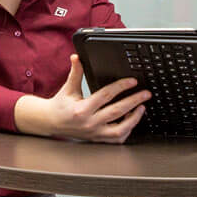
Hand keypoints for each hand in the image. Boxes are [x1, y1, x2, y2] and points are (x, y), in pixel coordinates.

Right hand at [18, 55, 149, 143]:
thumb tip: (77, 57)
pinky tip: (132, 120)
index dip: (121, 87)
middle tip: (146, 94)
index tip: (132, 81)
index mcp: (82, 109)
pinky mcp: (97, 139)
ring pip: (120, 129)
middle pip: (117, 111)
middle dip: (134, 101)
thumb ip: (75, 72)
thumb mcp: (68, 88)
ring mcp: (95, 133)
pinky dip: (127, 130)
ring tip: (141, 108)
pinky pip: (116, 139)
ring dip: (134, 119)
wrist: (51, 123)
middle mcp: (89, 122)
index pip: (106, 95)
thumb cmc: (60, 105)